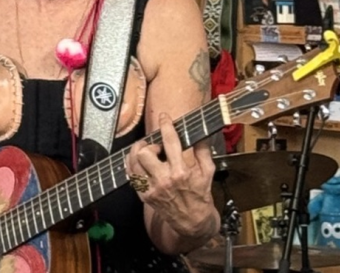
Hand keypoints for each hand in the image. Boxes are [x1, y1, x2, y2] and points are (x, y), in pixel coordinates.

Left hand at [126, 112, 216, 237]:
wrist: (192, 221)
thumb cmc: (201, 196)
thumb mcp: (208, 172)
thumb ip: (203, 151)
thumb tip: (200, 134)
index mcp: (181, 172)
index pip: (170, 142)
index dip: (166, 126)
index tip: (164, 117)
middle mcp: (164, 179)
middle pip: (145, 153)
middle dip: (149, 144)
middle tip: (155, 146)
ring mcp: (152, 188)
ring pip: (133, 163)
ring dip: (137, 153)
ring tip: (145, 151)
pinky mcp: (144, 195)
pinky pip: (130, 175)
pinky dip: (132, 165)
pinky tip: (138, 162)